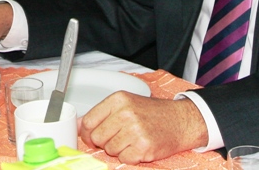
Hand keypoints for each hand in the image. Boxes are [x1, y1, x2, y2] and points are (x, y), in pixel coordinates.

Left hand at [80, 93, 207, 163]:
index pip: (88, 121)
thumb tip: (78, 126)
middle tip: (116, 138)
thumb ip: (101, 113)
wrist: (180, 120)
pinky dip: (129, 156)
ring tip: (130, 140)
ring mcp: (135, 130)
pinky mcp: (144, 147)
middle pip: (97, 137)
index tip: (91, 136)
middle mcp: (125, 113)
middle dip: (103, 142)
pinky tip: (138, 147)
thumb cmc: (152, 113)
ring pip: (110, 149)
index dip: (87, 133)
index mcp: (118, 100)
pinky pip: (124, 159)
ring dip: (118, 149)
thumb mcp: (125, 104)